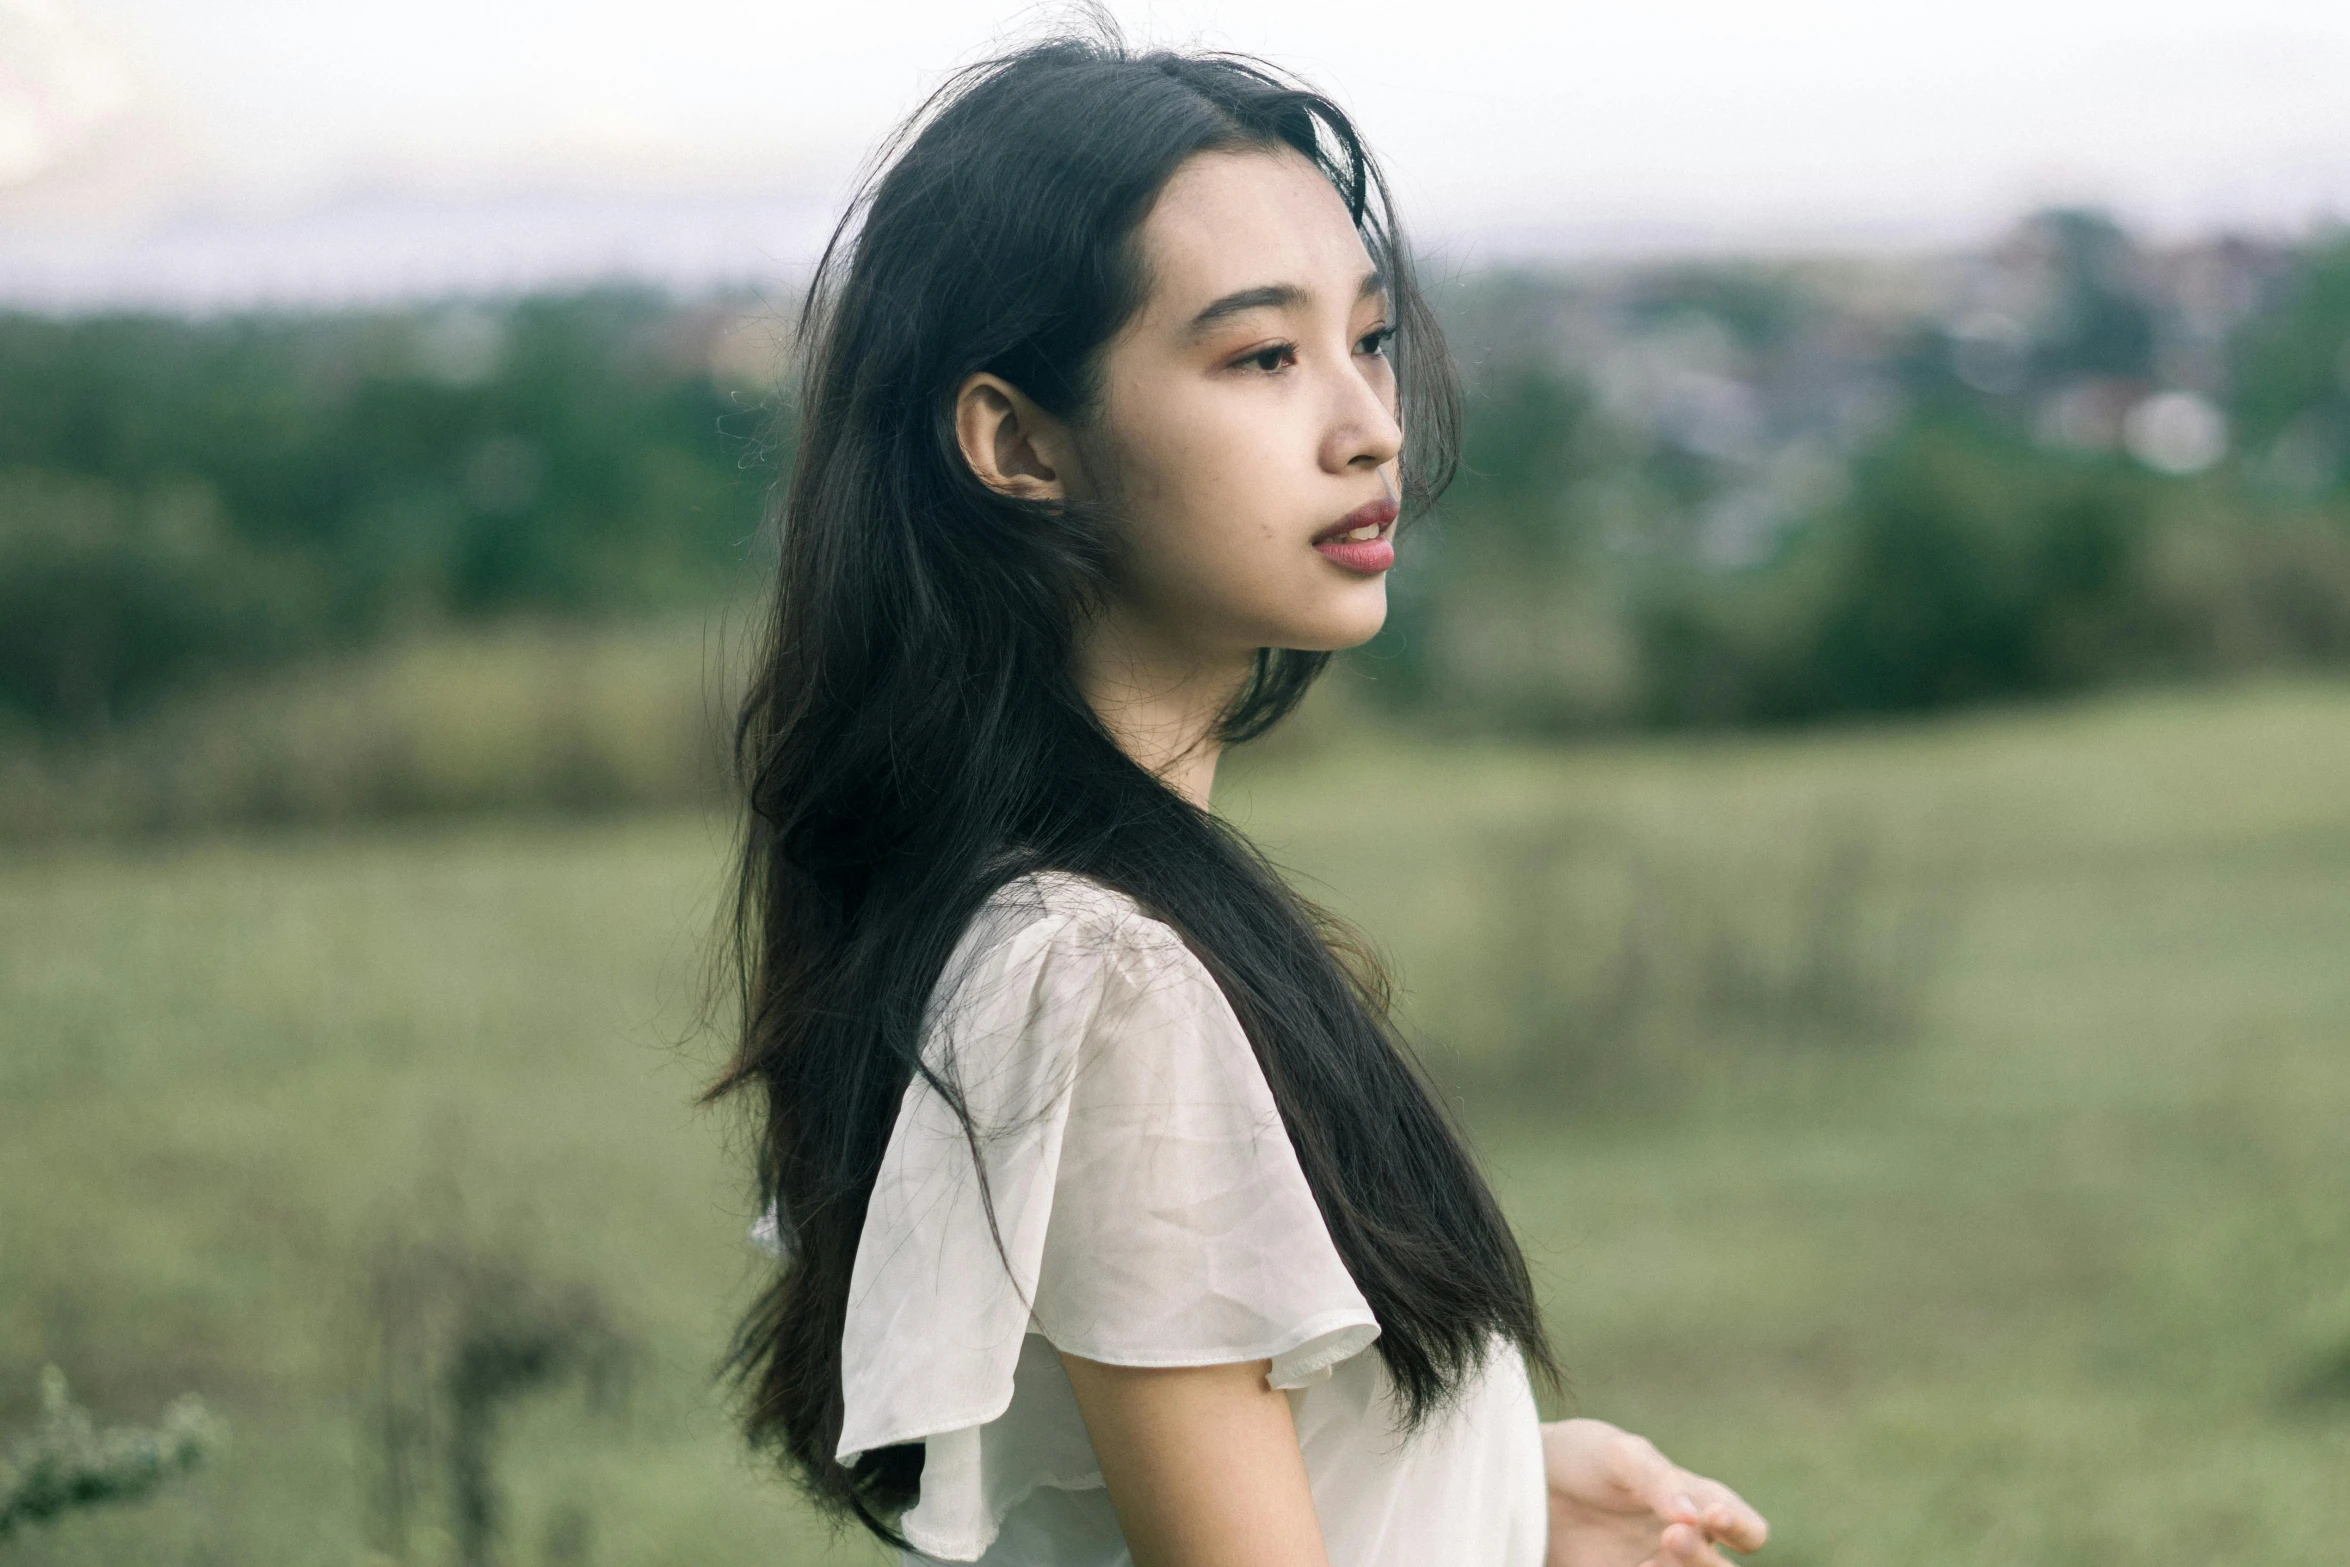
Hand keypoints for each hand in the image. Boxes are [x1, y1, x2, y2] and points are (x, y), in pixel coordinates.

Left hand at [1540, 1418, 1767, 1566]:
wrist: (1525, 1481)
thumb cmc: (1582, 1456)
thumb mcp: (1620, 1454)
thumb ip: (1657, 1479)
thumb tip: (1694, 1517)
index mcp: (1698, 1503)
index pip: (1749, 1530)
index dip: (1741, 1529)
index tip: (1711, 1515)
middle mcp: (1685, 1543)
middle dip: (1704, 1560)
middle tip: (1671, 1535)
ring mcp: (1654, 1566)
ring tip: (1643, 1564)